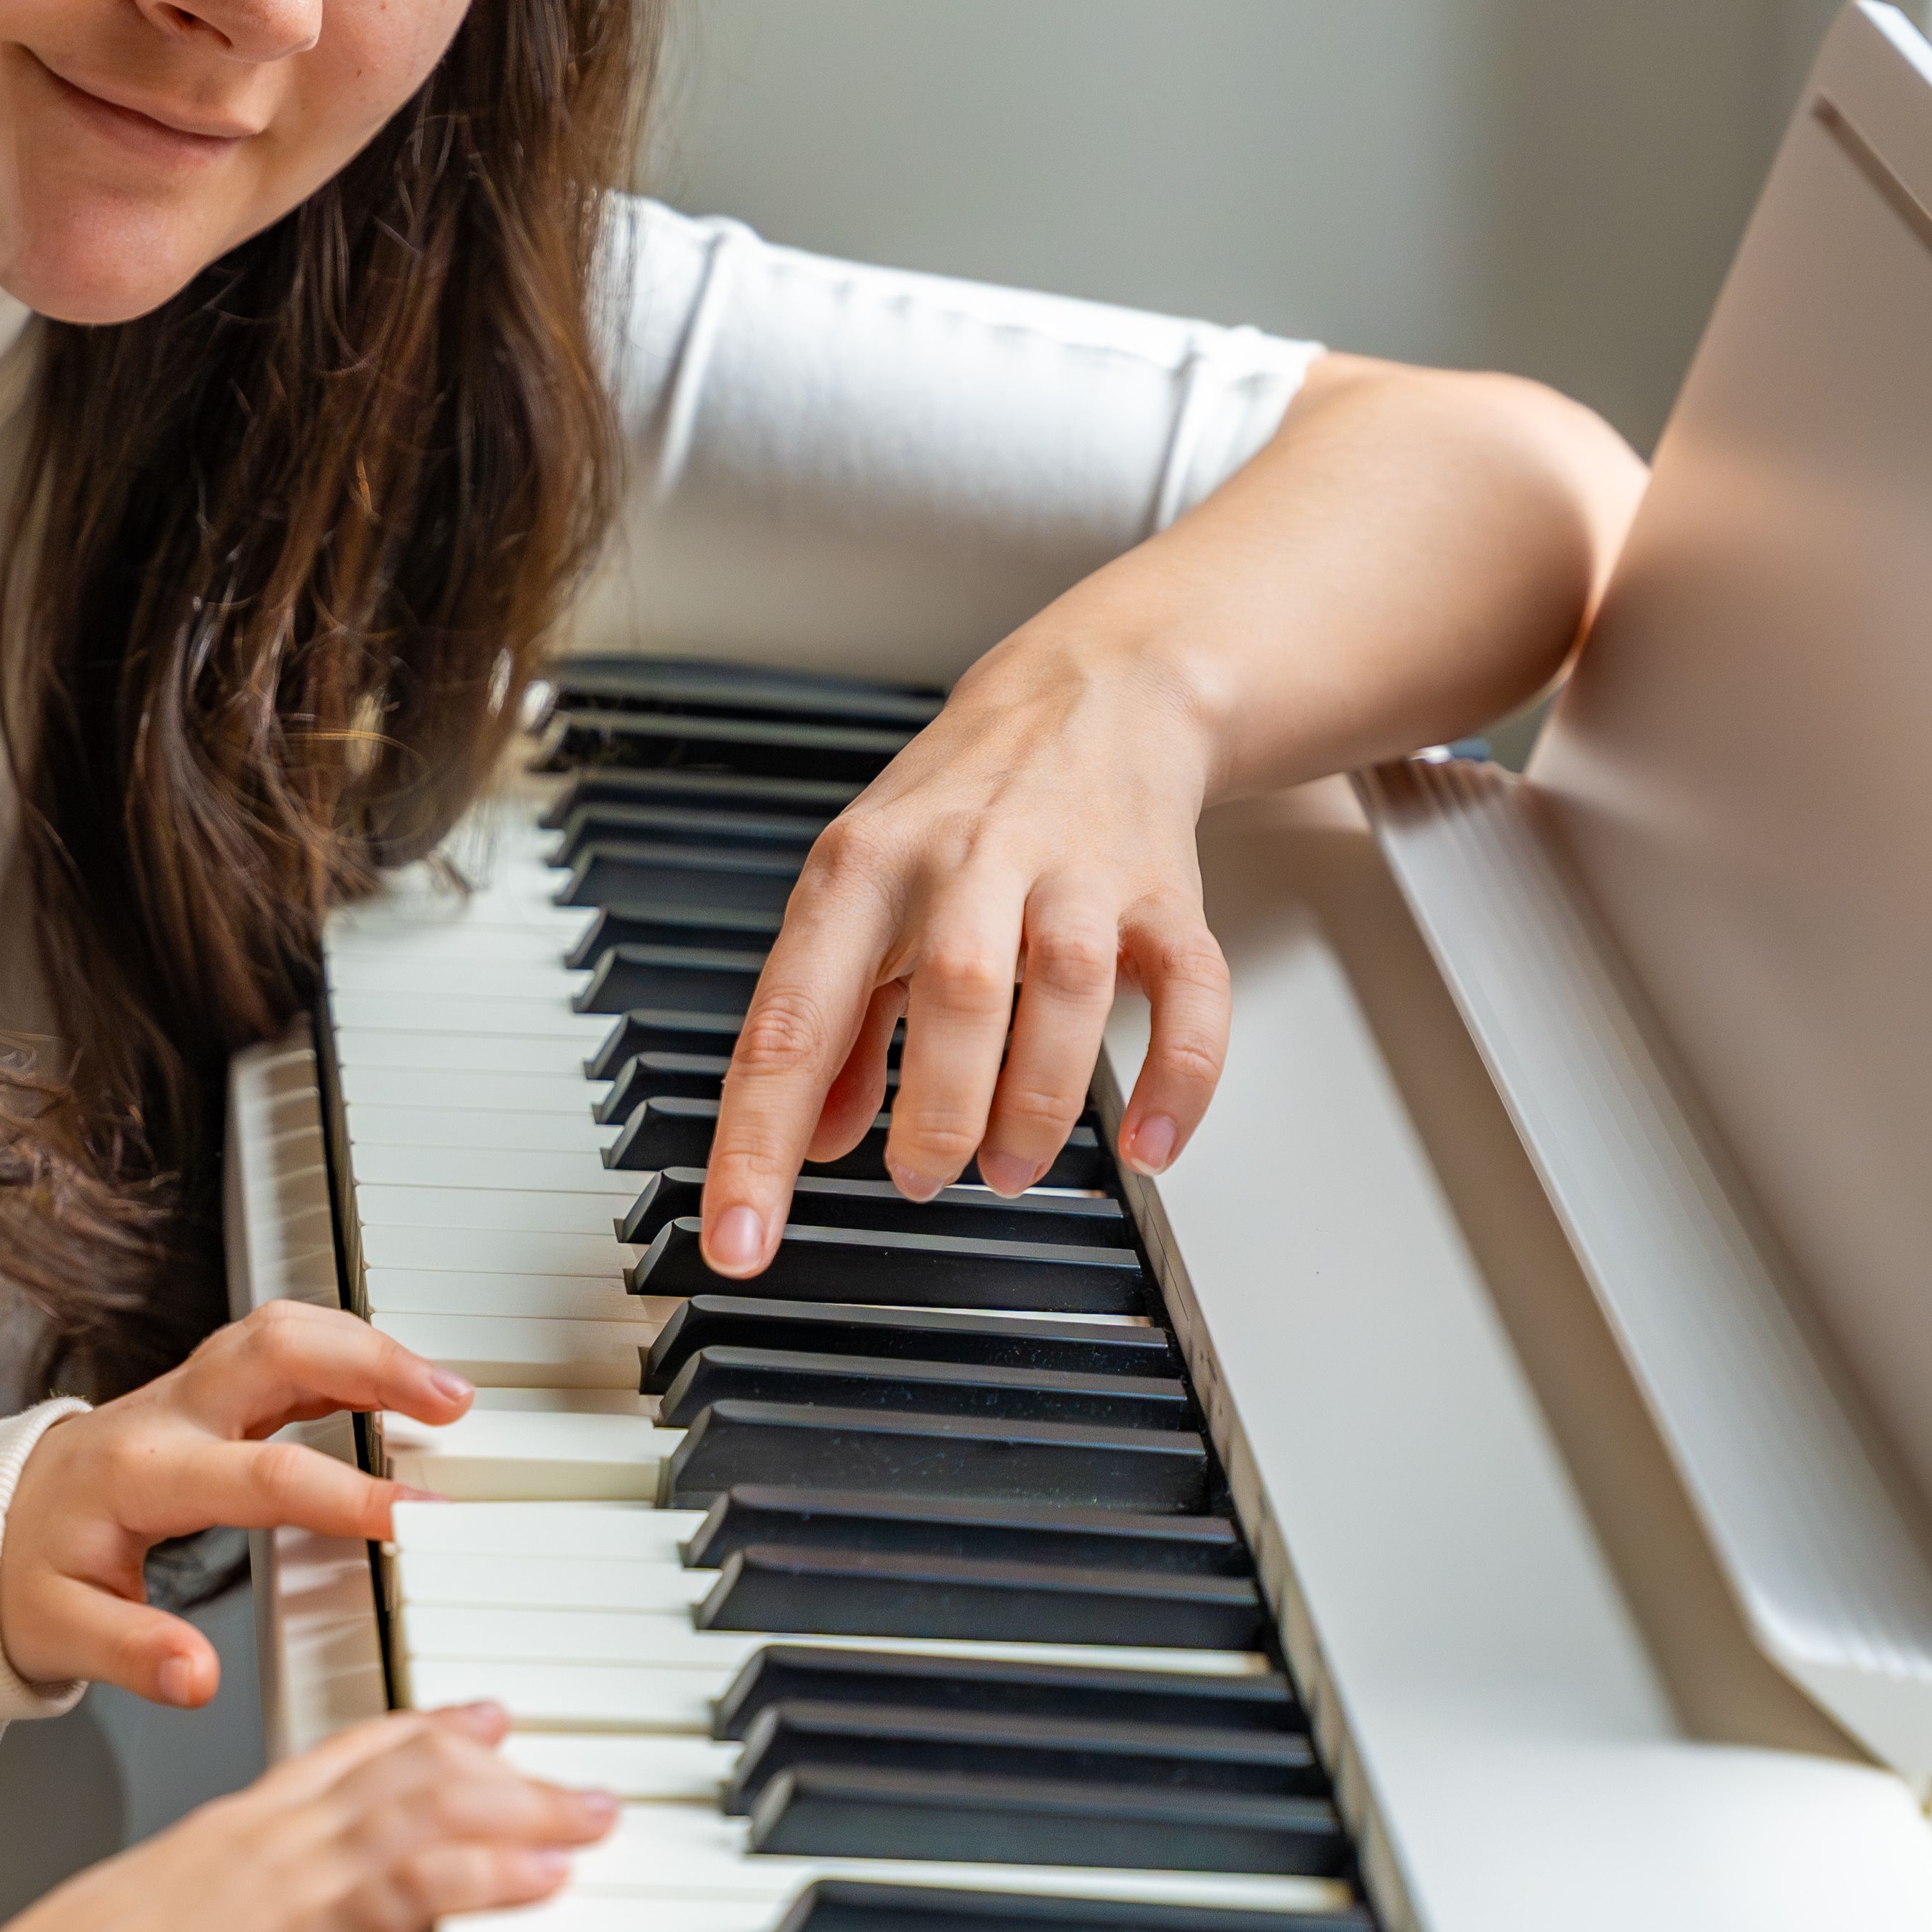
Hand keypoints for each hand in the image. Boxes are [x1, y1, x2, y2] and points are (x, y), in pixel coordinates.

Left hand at [0, 1300, 469, 1705]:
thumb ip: (132, 1655)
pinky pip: (279, 1344)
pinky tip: (390, 1381)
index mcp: (140, 1474)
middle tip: (451, 1405)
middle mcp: (167, 1415)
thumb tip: (197, 1679)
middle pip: (279, 1350)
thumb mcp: (58, 1634)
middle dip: (373, 1365)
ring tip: (442, 1388)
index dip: (346, 1494)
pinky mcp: (201, 1392)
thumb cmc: (21, 1576)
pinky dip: (342, 1350)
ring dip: (367, 1344)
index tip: (414, 1517)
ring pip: (283, 1329)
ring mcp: (184, 1393)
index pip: (263, 1475)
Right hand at [0, 1701, 612, 1931]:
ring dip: (523, 1810)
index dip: (416, 1733)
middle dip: (493, 1764)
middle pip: (399, 1767)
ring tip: (586, 1817)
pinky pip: (419, 1880)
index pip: (337, 1759)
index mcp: (224, 1839)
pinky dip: (494, 1870)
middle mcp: (262, 1839)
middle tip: (559, 1767)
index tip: (471, 1723)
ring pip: (426, 1806)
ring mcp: (285, 1879)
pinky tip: (544, 1874)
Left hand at [698, 641, 1231, 1274]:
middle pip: (957, 992)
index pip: (792, 1016)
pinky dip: (1178, 1080)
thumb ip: (833, 1025)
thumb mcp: (861, 898)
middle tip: (923, 1179)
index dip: (758, 1141)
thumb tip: (809, 1143)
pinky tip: (1149, 1146)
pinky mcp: (1166, 893)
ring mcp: (1076, 871)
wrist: (1092, 691)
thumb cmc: (960, 805)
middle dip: (936, 1112)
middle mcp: (968, 859)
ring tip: (1009, 1168)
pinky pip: (1190, 992)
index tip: (741, 1240)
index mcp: (863, 868)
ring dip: (1038, 1104)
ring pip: (1070, 989)